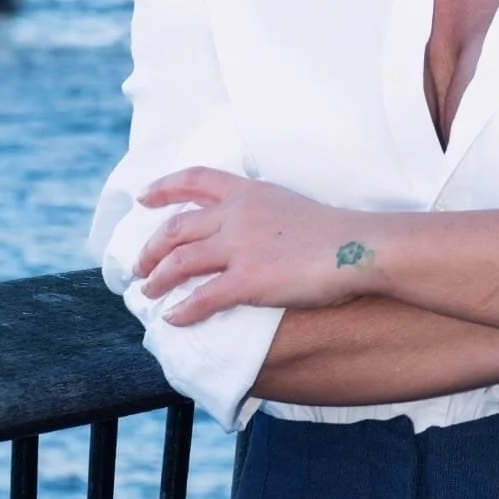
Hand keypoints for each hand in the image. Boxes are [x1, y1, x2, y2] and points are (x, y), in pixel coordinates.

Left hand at [133, 168, 376, 324]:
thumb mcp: (289, 206)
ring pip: (180, 262)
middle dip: (150, 247)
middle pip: (176, 227)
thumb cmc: (335, 233)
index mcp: (249, 192)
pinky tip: (174, 319)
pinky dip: (182, 310)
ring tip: (148, 292)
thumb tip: (245, 233)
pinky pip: (202, 297)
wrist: (359, 247)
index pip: (195, 179)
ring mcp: (240, 246)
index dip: (164, 187)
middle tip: (139, 265)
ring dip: (157, 279)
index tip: (144, 197)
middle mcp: (237, 214)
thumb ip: (260, 213)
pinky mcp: (248, 280)